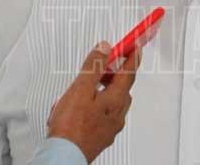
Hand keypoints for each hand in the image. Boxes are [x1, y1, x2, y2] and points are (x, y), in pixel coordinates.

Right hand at [47, 42, 141, 162]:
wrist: (64, 155)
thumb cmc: (71, 127)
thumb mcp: (81, 89)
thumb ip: (93, 67)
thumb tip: (104, 49)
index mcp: (115, 100)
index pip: (128, 73)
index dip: (132, 57)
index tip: (135, 47)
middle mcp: (117, 114)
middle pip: (123, 88)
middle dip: (117, 74)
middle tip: (109, 64)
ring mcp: (110, 127)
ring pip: (114, 103)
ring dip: (107, 90)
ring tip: (93, 85)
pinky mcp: (100, 136)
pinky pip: (105, 115)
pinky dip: (100, 106)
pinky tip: (87, 107)